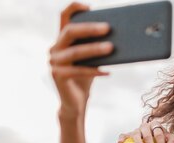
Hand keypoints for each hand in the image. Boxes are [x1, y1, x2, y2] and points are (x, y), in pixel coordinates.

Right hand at [50, 2, 112, 118]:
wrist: (75, 102)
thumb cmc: (86, 77)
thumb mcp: (92, 60)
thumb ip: (97, 48)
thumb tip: (119, 38)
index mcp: (62, 40)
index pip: (64, 18)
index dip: (74, 8)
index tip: (89, 6)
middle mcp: (54, 48)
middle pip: (70, 32)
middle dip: (89, 28)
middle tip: (108, 28)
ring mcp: (53, 62)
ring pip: (75, 52)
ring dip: (94, 49)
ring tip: (111, 48)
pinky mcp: (57, 76)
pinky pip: (78, 71)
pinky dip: (94, 71)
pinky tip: (108, 72)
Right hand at [118, 122, 173, 142]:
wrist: (152, 136)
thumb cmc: (162, 138)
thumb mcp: (169, 138)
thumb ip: (173, 141)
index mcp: (155, 125)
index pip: (159, 134)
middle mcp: (145, 126)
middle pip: (148, 136)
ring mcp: (136, 130)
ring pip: (136, 136)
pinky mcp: (128, 134)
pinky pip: (124, 135)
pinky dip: (122, 138)